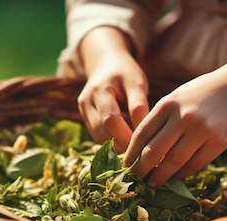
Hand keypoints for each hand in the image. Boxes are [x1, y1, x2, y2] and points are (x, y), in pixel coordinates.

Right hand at [76, 27, 149, 151]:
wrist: (105, 63)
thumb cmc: (125, 72)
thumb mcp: (136, 82)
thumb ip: (139, 105)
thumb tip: (143, 132)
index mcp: (100, 90)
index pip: (110, 119)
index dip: (126, 135)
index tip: (145, 144)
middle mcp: (86, 102)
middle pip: (101, 132)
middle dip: (121, 145)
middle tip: (141, 152)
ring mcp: (82, 111)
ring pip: (97, 138)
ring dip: (115, 147)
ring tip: (135, 150)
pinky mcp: (83, 117)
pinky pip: (96, 136)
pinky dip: (110, 142)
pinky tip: (125, 144)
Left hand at [122, 35, 226, 187]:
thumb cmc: (202, 94)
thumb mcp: (176, 98)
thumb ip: (159, 119)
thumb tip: (139, 149)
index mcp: (168, 104)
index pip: (141, 134)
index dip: (131, 153)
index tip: (125, 166)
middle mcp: (183, 117)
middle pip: (154, 151)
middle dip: (141, 169)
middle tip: (136, 179)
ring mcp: (202, 130)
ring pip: (174, 162)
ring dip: (161, 176)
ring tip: (153, 182)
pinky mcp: (218, 142)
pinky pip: (195, 164)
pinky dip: (182, 173)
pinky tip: (175, 176)